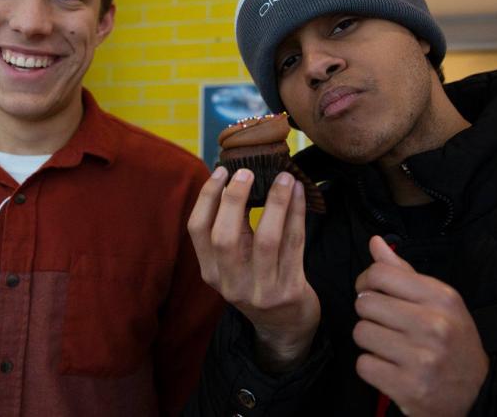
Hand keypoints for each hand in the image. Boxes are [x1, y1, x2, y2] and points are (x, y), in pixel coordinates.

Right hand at [187, 167, 319, 370]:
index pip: (197, 230)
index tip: (220, 171)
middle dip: (234, 199)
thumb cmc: (258, 280)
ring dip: (275, 203)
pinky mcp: (290, 291)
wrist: (285, 325)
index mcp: (211, 272)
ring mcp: (261, 291)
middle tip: (247, 171)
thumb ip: (231, 229)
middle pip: (224, 237)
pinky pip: (294, 245)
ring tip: (284, 177)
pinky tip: (299, 194)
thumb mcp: (235, 261)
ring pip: (266, 240)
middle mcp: (231, 284)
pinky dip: (297, 215)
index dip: (207, 197)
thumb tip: (235, 177)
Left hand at [353, 236, 488, 416]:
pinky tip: (391, 367)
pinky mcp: (408, 387)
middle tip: (386, 324)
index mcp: (441, 298)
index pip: (380, 274)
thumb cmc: (452, 340)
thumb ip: (403, 272)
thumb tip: (375, 242)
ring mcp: (422, 358)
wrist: (478, 392)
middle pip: (365, 303)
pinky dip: (372, 367)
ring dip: (369, 341)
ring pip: (361, 333)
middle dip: (369, 313)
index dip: (366, 281)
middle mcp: (434, 325)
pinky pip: (364, 364)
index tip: (371, 291)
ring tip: (390, 346)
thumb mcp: (439, 302)